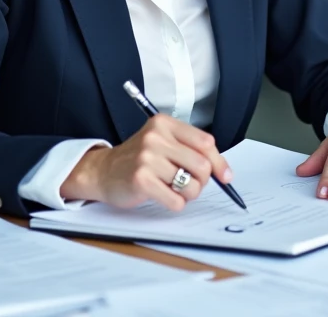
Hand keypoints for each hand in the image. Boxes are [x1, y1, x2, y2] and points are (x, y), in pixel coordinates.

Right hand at [60, 114, 231, 210]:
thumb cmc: (139, 159)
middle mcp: (156, 137)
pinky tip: (163, 196)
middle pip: (202, 165)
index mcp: (165, 124)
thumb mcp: (163, 143)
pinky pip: (176, 201)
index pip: (206, 143)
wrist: (102, 170)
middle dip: (202, 181)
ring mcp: (147, 158)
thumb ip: (191, 150)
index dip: (219, 163)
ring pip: (191, 186)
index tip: (225, 176)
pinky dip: (175, 204)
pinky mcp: (141, 180)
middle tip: (190, 184)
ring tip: (174, 189)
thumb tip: (224, 172)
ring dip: (188, 194)